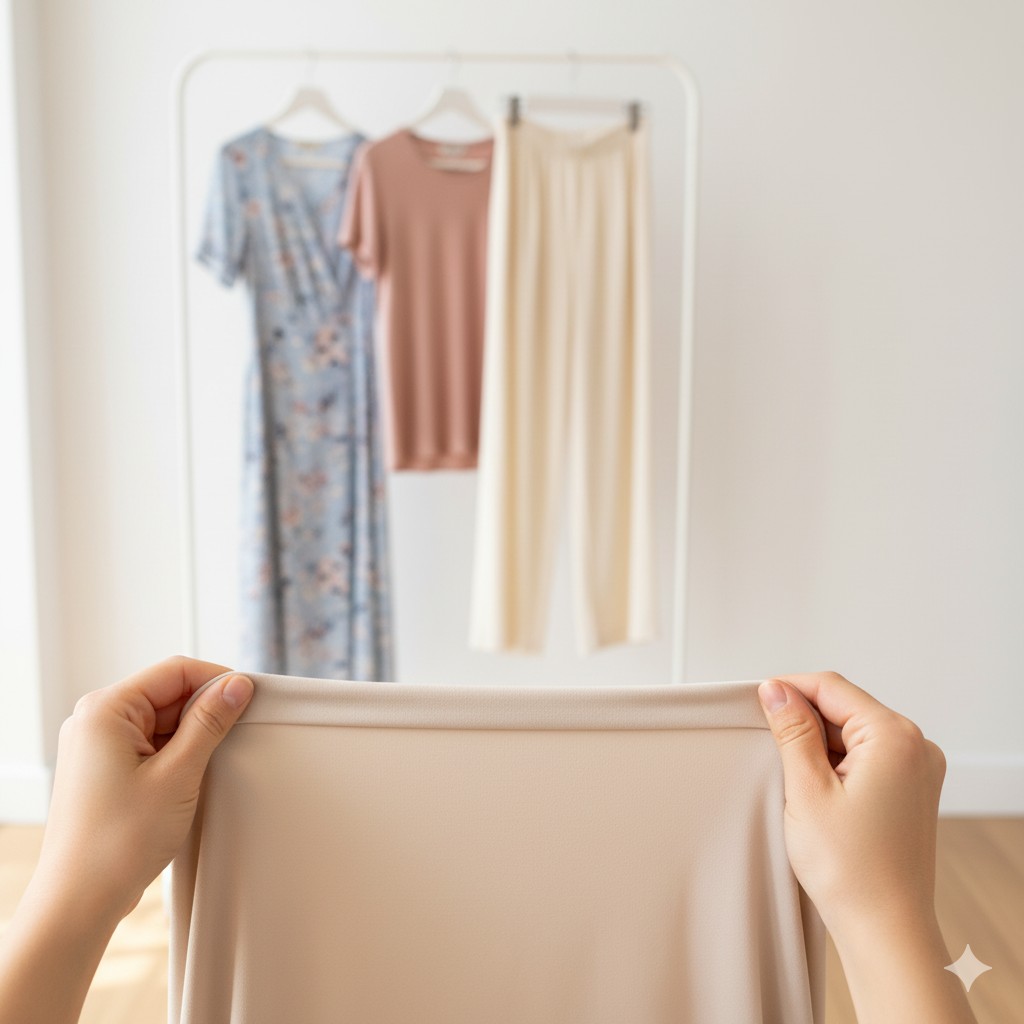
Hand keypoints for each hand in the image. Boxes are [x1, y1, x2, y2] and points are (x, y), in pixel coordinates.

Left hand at [32, 655, 252, 924]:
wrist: (78, 902)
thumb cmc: (117, 844)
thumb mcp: (178, 774)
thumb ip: (210, 722)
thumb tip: (236, 686)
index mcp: (105, 709)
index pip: (175, 671)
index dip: (217, 681)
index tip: (249, 700)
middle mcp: (94, 720)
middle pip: (168, 693)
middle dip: (204, 712)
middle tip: (232, 740)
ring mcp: (95, 745)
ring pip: (161, 720)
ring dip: (191, 737)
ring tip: (204, 770)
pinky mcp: (102, 768)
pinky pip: (149, 743)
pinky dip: (175, 755)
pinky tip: (188, 780)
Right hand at [756, 670, 944, 935]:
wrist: (885, 930)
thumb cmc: (850, 869)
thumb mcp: (807, 789)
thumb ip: (792, 731)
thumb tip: (775, 689)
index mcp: (896, 737)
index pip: (832, 687)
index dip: (789, 687)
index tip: (754, 701)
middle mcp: (916, 746)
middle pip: (845, 706)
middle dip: (803, 718)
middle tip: (767, 745)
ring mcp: (918, 769)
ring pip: (853, 731)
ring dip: (818, 742)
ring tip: (792, 776)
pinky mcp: (911, 789)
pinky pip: (867, 755)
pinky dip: (836, 762)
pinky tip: (815, 788)